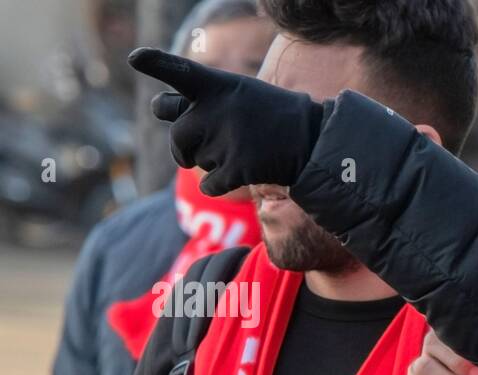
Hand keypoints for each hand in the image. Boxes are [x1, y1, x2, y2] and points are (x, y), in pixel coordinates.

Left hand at [128, 47, 322, 196]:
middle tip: (192, 153)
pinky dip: (219, 186)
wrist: (313, 142)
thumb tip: (157, 107)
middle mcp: (214, 110)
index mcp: (216, 85)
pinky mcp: (236, 168)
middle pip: (176, 135)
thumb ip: (198, 99)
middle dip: (181, 148)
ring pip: (196, 161)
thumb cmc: (273, 116)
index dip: (155, 62)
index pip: (179, 70)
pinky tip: (238, 174)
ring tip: (242, 151)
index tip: (135, 58)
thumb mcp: (238, 93)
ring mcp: (224, 140)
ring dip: (212, 163)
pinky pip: (210, 185)